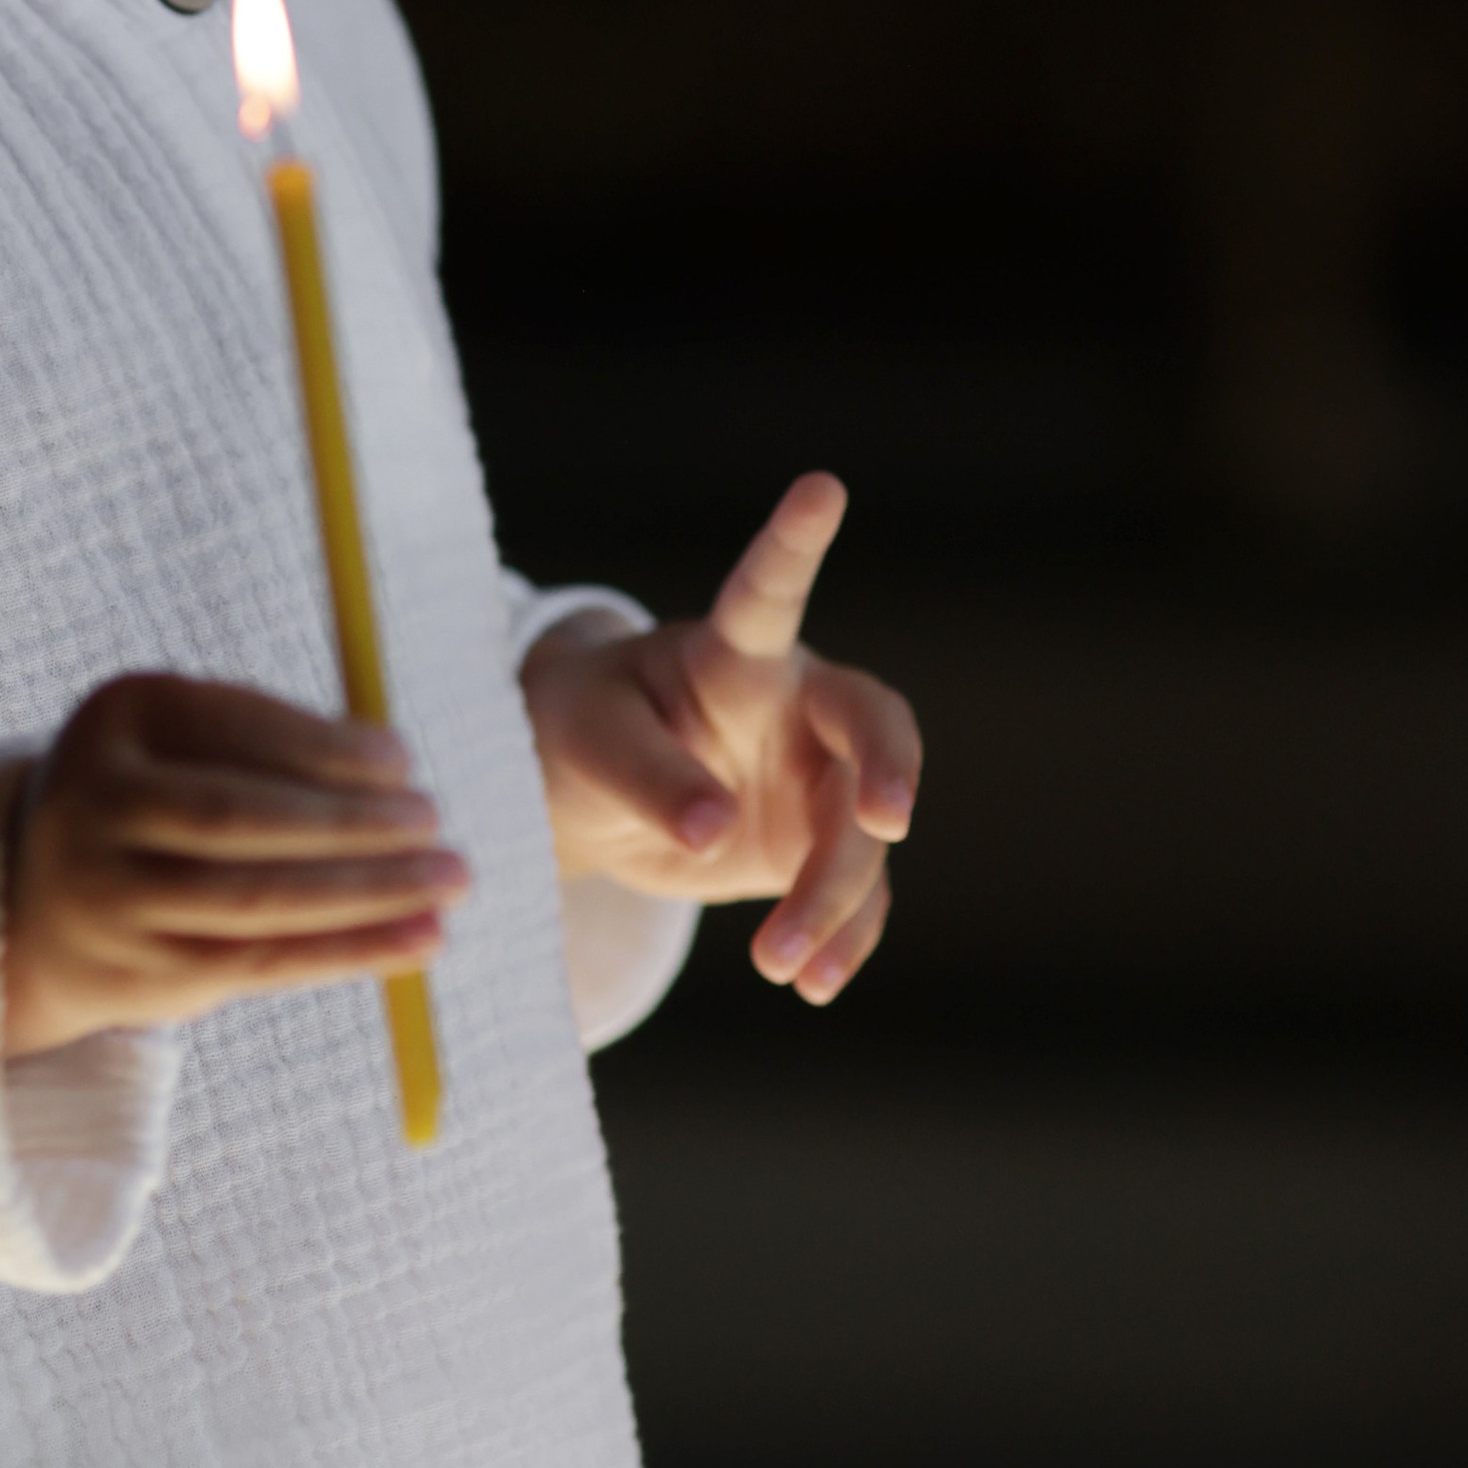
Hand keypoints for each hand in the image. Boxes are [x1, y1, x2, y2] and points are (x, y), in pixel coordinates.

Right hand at [4, 671, 470, 1058]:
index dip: (324, 747)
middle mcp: (98, 802)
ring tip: (449, 884)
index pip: (231, 725)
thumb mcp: (188, 742)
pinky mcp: (140, 972)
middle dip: (349, 823)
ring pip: (255, 900)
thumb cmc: (159, 797)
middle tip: (435, 824)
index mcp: (118, 716)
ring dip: (366, 894)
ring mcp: (111, 894)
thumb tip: (395, 768)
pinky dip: (348, 953)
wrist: (39, 901)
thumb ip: (274, 746)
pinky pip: (259, 964)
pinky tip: (417, 940)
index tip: (403, 761)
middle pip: (238, 817)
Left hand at [522, 473, 918, 1005]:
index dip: (795, 540)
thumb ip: (648, 778)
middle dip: (890, 767)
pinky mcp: (812, 847)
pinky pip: (853, 897)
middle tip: (886, 818)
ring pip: (860, 835)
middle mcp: (793, 706)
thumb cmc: (578, 732)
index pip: (770, 589)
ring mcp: (813, 780)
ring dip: (833, 900)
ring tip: (780, 967)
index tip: (821, 483)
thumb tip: (716, 832)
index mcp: (733, 653)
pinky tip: (814, 983)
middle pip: (873, 724)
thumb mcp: (587, 744)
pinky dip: (840, 941)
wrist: (586, 798)